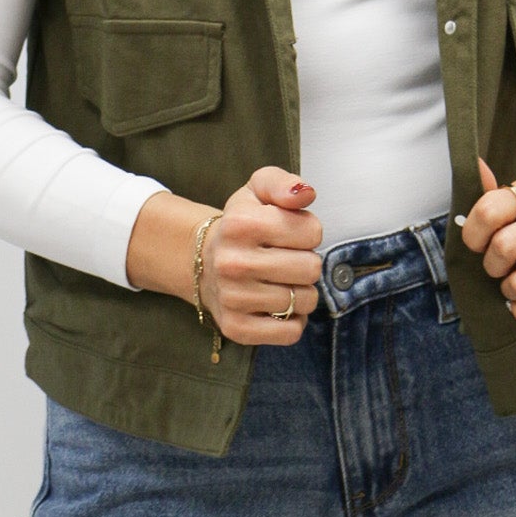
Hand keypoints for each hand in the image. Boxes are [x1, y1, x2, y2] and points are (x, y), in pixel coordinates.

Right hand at [200, 167, 322, 345]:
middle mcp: (232, 262)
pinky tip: (279, 305)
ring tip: (282, 280)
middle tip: (287, 259)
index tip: (291, 233)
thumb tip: (306, 194)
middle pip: (311, 268)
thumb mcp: (258, 189)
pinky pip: (291, 332)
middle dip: (307, 262)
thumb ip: (284, 184)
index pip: (312, 232)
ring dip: (302, 291)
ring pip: (304, 301)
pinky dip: (294, 320)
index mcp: (240, 224)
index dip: (309, 231)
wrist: (203, 261)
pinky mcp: (236, 328)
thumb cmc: (242, 223)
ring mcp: (232, 298)